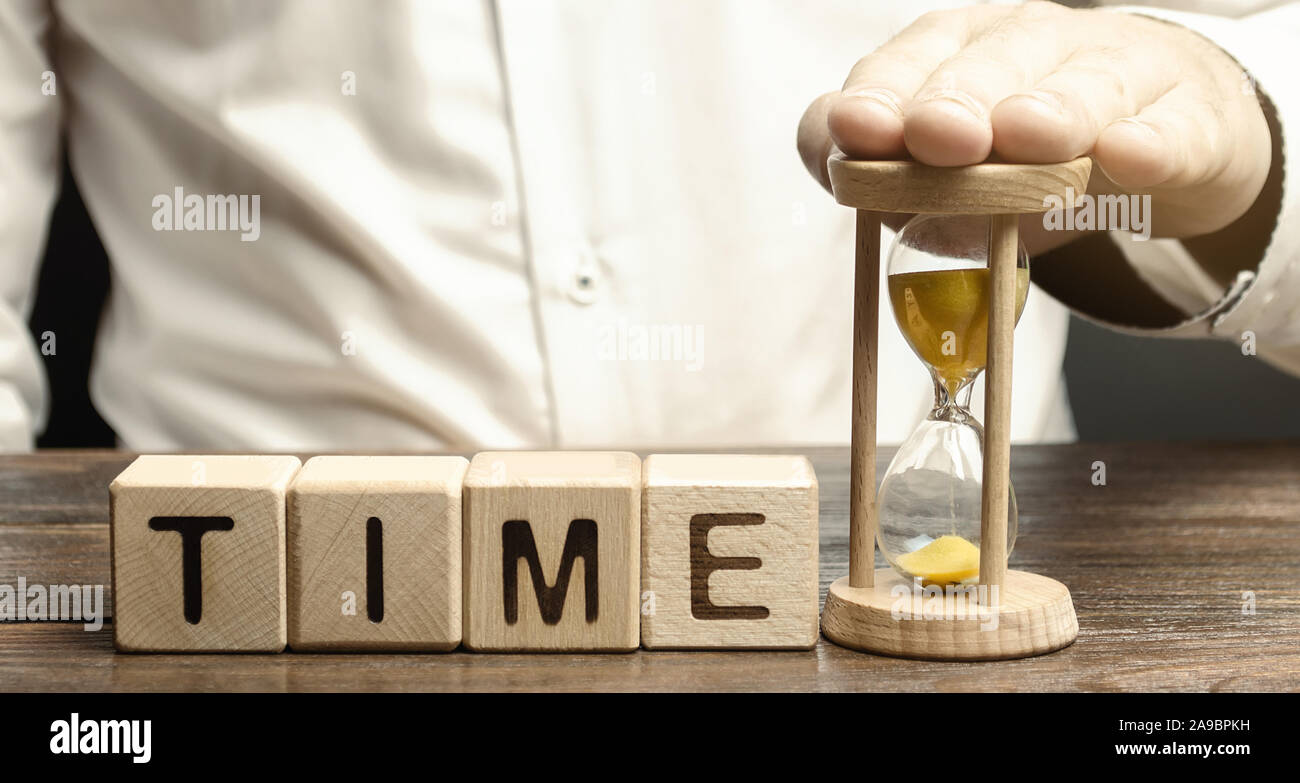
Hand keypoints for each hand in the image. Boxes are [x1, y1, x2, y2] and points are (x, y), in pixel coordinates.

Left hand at [797, 2, 1270, 245]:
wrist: (1159, 144)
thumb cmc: (1027, 163)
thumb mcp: (949, 181)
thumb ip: (895, 192)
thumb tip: (863, 206)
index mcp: (959, 54)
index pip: (911, 62)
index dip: (881, 95)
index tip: (858, 130)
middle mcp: (1034, 46)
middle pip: (994, 61)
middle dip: (958, 97)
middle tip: (936, 135)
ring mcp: (1119, 72)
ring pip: (1087, 82)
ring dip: (1053, 109)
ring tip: (1026, 137)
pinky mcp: (1193, 119)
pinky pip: (1174, 129)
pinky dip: (1151, 142)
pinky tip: (1127, 156)